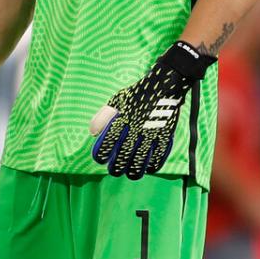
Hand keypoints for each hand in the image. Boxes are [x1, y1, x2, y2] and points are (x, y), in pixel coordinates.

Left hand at [90, 41, 214, 179]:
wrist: (165, 84)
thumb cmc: (138, 93)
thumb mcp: (118, 100)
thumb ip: (104, 116)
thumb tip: (93, 133)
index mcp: (123, 116)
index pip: (108, 140)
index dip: (102, 153)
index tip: (100, 159)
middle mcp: (136, 126)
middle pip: (124, 154)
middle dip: (117, 166)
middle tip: (114, 170)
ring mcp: (152, 131)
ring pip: (141, 158)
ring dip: (134, 170)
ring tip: (130, 174)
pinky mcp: (166, 133)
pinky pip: (160, 154)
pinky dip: (154, 164)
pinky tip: (149, 168)